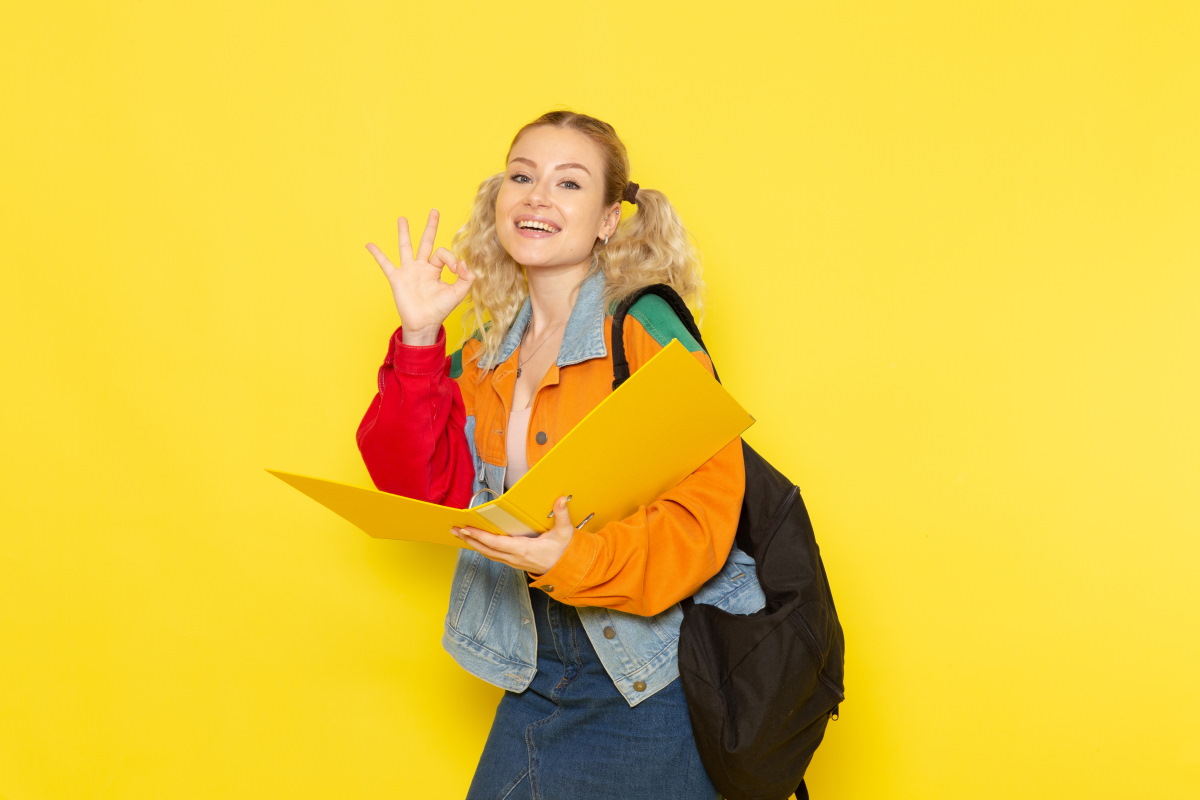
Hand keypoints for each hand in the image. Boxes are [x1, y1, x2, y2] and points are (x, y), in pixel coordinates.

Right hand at [365, 210, 474, 344]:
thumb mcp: (458, 293)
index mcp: (436, 269)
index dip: (451, 258)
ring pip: (406, 247)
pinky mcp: (397, 278)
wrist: (424, 324)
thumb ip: (466, 278)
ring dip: (404, 233)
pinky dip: (377, 254)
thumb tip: (465, 263)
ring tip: (402, 218)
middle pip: (426, 242)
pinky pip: (386, 264)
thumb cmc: (440, 310)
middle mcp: (422, 267)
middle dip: (431, 227)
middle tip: (435, 211)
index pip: (443, 253)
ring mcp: (409, 271)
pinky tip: (369, 244)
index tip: (458, 268)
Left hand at [452, 496, 575, 574]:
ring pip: (488, 553)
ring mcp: (513, 561)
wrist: (567, 571)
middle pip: (486, 549)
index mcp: (524, 550)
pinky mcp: (513, 562)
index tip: (466, 529)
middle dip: (469, 539)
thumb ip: (562, 516)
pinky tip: (475, 541)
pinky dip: (482, 547)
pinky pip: (493, 555)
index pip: (496, 543)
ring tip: (460, 534)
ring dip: (473, 544)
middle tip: (454, 530)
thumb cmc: (564, 552)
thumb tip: (560, 499)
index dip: (480, 536)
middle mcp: (515, 558)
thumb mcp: (565, 533)